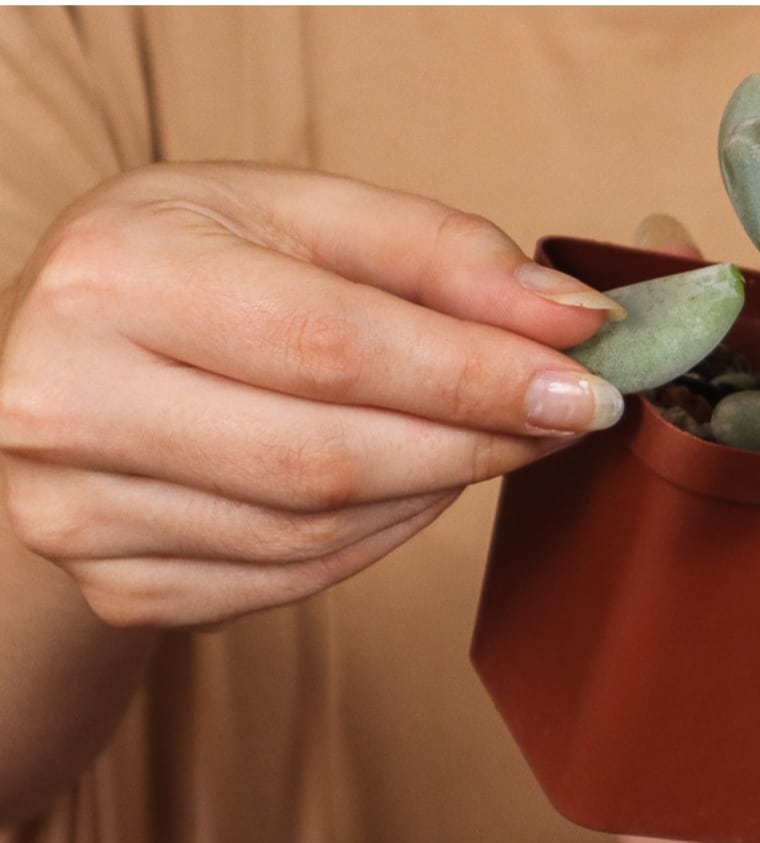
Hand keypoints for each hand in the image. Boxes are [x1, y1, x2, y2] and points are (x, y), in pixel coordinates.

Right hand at [0, 162, 626, 627]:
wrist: (54, 359)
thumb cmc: (190, 268)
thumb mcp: (301, 216)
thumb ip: (441, 253)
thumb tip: (573, 319)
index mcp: (116, 278)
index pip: (332, 345)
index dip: (475, 374)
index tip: (584, 387)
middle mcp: (66, 401)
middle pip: (328, 458)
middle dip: (475, 441)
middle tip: (562, 417)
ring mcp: (80, 513)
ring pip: (320, 532)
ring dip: (438, 489)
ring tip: (488, 436)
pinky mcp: (119, 587)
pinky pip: (295, 581)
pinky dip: (382, 536)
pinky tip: (413, 484)